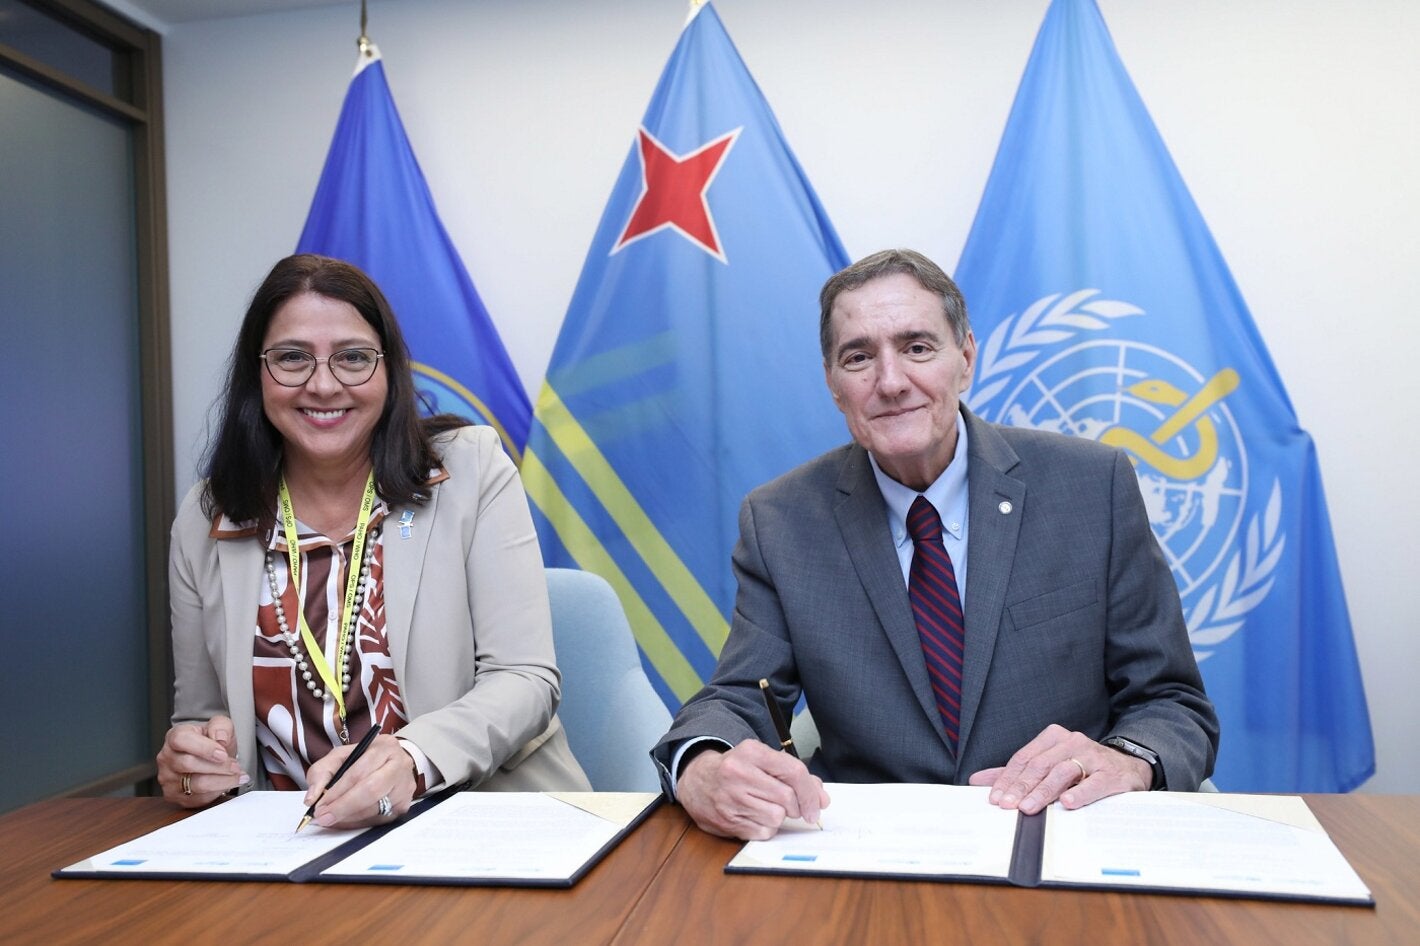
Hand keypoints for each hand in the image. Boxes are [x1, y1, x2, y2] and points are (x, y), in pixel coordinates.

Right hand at [156, 716, 246, 806]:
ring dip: (221, 781)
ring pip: (195, 784)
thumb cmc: (212, 742)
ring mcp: (168, 779)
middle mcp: (167, 758)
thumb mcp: (220, 726)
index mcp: (175, 736)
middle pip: (189, 764)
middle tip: (236, 766)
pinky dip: (216, 792)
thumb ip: (221, 726)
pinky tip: (227, 784)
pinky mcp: (174, 796)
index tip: (223, 754)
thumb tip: (220, 738)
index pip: (181, 740)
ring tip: (237, 776)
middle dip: (218, 767)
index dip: (204, 748)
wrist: (210, 758)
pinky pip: (197, 799)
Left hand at [304, 735, 417, 828]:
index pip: (358, 772)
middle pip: (371, 790)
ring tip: (333, 819)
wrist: (391, 762)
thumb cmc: (363, 759)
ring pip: (376, 808)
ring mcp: (405, 785)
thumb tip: (312, 798)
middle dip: (344, 807)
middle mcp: (399, 764)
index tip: (318, 807)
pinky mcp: (405, 804)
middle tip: (324, 818)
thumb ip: (321, 773)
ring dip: (350, 817)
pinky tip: (348, 820)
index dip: (336, 792)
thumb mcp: (339, 757)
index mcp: (384, 746)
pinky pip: (381, 819)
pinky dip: (361, 823)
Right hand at [677, 740, 829, 840]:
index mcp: (751, 752)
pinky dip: (766, 828)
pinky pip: (763, 833)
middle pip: (787, 798)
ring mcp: (730, 799)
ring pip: (777, 817)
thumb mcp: (762, 760)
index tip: (818, 805)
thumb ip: (794, 775)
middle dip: (798, 807)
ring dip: (779, 817)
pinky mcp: (726, 821)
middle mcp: (739, 773)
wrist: (696, 780)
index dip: (811, 792)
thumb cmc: (736, 770)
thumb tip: (822, 799)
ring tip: (767, 807)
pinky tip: (755, 816)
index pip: (794, 772)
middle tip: (795, 808)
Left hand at [968, 723, 1151, 814]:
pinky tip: (1067, 803)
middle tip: (1008, 806)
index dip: (1008, 779)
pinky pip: (1094, 783)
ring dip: (1043, 792)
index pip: (1024, 758)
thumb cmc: (1084, 768)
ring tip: (1029, 808)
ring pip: (1062, 772)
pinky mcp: (1112, 774)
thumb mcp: (1050, 765)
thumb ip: (1017, 773)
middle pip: (1040, 765)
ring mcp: (1092, 756)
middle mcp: (1072, 743)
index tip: (995, 798)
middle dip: (1021, 787)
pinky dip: (1080, 793)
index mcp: (1053, 738)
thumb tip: (979, 780)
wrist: (1128, 767)